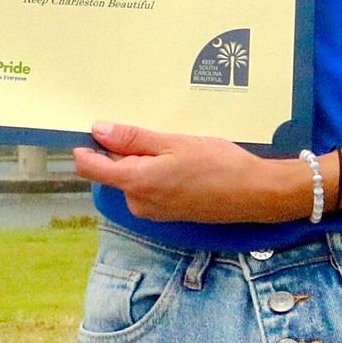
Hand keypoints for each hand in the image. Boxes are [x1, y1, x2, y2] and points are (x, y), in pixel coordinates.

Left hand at [70, 121, 308, 224]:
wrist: (256, 194)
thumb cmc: (219, 164)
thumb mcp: (173, 143)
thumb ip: (132, 139)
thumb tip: (98, 130)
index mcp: (137, 183)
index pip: (90, 168)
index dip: (85, 147)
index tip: (89, 129)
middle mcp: (139, 203)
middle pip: (113, 169)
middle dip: (126, 150)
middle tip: (158, 136)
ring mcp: (153, 211)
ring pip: (132, 177)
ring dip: (144, 160)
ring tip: (175, 149)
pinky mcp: (166, 213)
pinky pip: (147, 187)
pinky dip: (155, 172)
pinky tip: (181, 163)